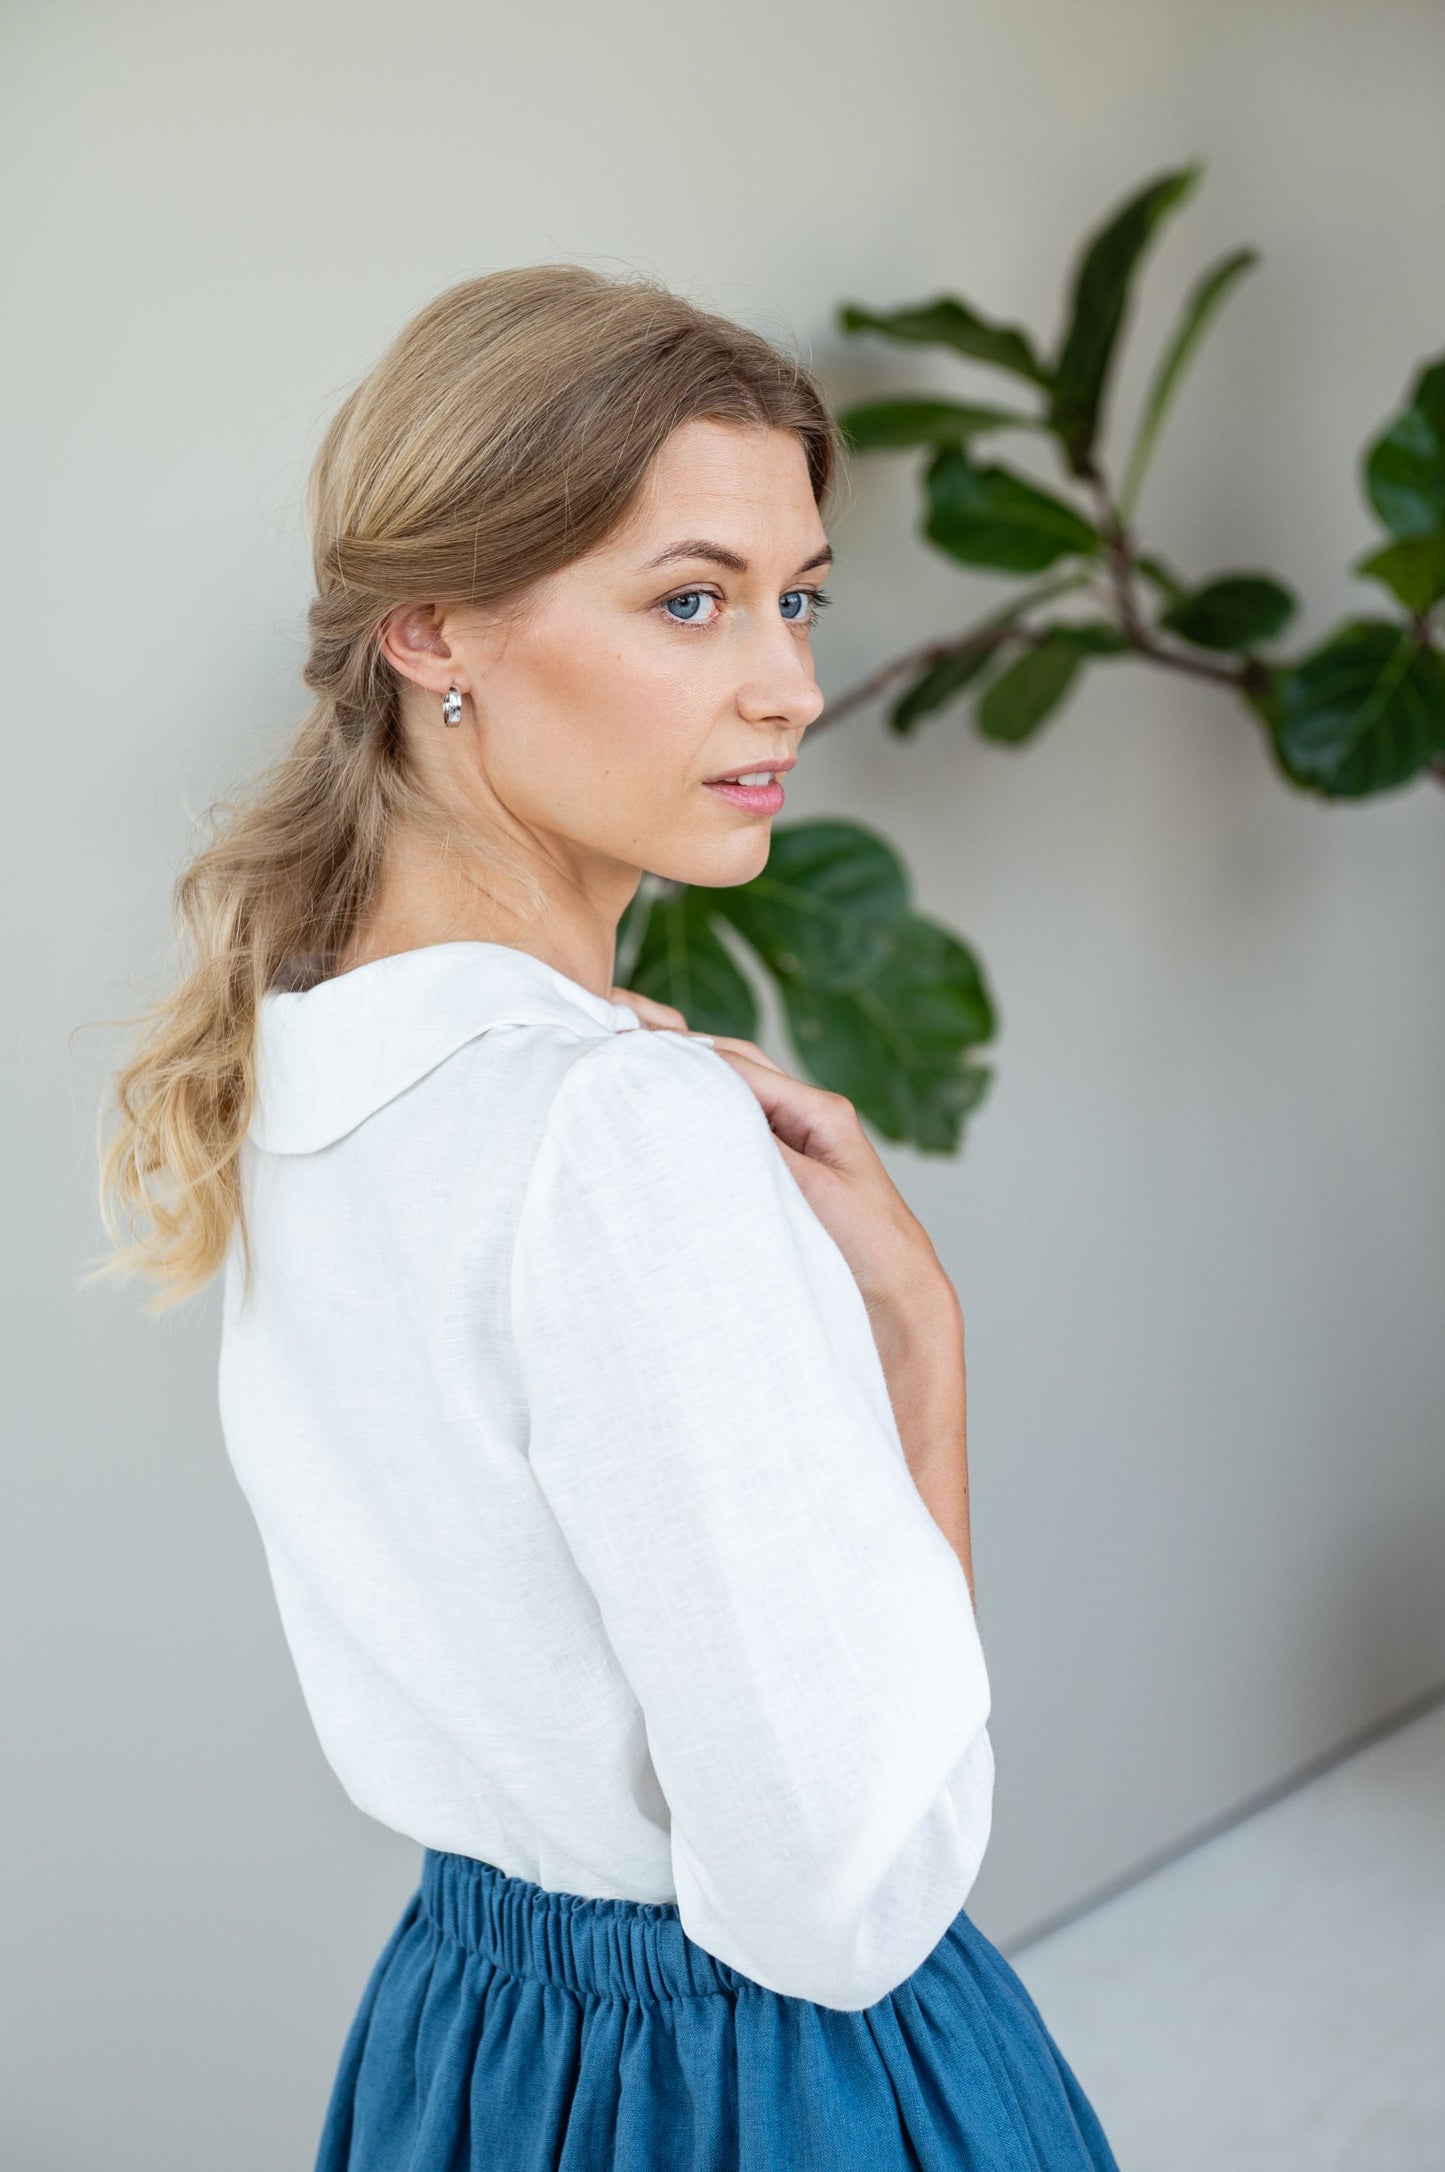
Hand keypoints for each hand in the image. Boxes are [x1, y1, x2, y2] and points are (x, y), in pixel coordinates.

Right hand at [609, 984, 948, 1320]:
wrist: (898, 1304)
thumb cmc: (869, 1248)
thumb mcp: (809, 1190)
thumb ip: (757, 1146)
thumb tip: (701, 1102)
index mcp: (820, 1110)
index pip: (739, 1065)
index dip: (685, 1057)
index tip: (635, 1058)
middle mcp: (806, 1118)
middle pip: (733, 1072)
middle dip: (682, 1063)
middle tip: (626, 1065)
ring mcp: (794, 1146)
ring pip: (731, 1103)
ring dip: (692, 1096)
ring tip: (639, 1094)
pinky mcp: (783, 1178)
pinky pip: (735, 1140)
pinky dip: (703, 1132)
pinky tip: (669, 1139)